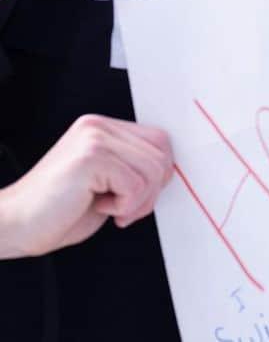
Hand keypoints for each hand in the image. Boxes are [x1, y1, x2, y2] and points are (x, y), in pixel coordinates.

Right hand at [0, 114, 172, 257]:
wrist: (12, 225)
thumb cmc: (56, 211)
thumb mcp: (105, 182)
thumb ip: (133, 168)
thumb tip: (168, 171)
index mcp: (102, 128)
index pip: (159, 140)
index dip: (158, 173)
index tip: (139, 196)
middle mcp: (98, 126)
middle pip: (162, 152)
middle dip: (153, 189)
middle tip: (126, 208)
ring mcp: (94, 138)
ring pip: (153, 168)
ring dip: (138, 200)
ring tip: (111, 207)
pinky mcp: (91, 157)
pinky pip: (135, 183)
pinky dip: (125, 205)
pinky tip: (99, 207)